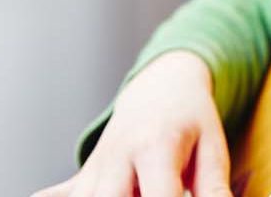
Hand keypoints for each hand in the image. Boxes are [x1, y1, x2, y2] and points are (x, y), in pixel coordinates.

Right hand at [34, 51, 232, 196]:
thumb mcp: (212, 146)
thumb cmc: (192, 119)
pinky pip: (56, 194)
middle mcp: (118, 155)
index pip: (160, 196)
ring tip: (129, 194)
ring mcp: (96, 166)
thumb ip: (214, 187)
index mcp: (155, 146)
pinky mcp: (84, 175)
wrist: (163, 85)